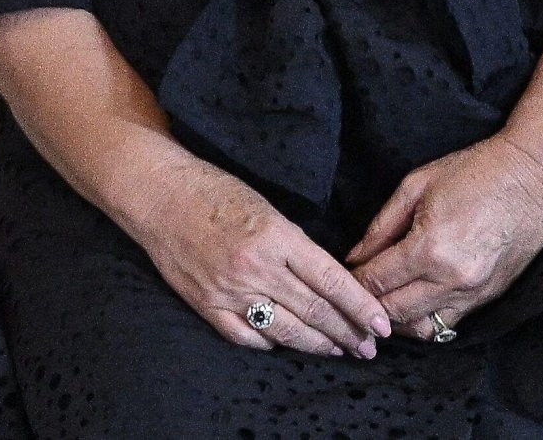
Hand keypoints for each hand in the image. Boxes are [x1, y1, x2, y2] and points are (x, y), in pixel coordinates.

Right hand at [129, 145, 392, 358]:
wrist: (161, 195)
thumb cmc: (216, 191)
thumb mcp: (266, 206)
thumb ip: (294, 244)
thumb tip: (327, 277)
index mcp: (275, 236)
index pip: (330, 279)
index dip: (360, 305)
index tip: (381, 322)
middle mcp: (255, 268)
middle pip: (313, 310)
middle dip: (347, 331)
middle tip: (369, 346)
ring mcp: (229, 291)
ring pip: (284, 330)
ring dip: (317, 345)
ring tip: (339, 351)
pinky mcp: (206, 306)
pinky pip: (246, 337)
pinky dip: (269, 343)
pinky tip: (285, 344)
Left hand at [344, 134, 542, 340]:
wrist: (534, 176)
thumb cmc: (475, 170)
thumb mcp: (417, 184)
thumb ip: (382, 225)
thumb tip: (355, 256)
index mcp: (429, 248)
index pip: (376, 280)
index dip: (352, 282)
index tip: (339, 278)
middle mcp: (451, 280)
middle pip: (394, 312)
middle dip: (367, 306)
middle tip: (352, 295)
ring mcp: (473, 294)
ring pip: (421, 328)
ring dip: (396, 321)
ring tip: (381, 304)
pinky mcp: (489, 298)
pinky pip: (448, 324)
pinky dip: (425, 320)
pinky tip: (412, 304)